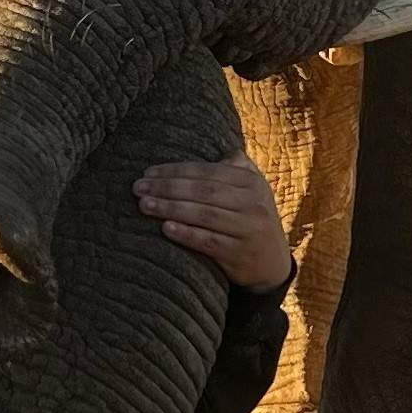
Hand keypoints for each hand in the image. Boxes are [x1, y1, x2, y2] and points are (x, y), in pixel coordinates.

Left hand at [134, 152, 292, 291]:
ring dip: (170, 209)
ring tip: (144, 205)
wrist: (273, 263)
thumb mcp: (252, 190)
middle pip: (203, 191)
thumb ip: (236, 167)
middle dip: (167, 188)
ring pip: (204, 215)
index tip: (148, 172)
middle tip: (138, 188)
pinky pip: (209, 242)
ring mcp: (248, 230)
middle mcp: (253, 203)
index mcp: (251, 182)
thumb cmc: (251, 219)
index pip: (208, 172)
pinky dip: (186, 234)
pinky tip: (165, 228)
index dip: (176, 170)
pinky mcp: (240, 255)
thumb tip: (214, 149)